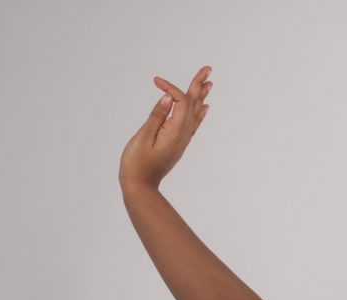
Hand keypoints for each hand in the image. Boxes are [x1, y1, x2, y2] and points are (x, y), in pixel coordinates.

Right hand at [119, 65, 212, 191]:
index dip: (171, 87)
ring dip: (201, 97)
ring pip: (195, 113)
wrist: (141, 185)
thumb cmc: (137, 162)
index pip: (180, 101)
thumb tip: (170, 97)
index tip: (156, 81)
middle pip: (193, 104)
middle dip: (199, 85)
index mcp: (176, 130)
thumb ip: (157, 115)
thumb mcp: (144, 136)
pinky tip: (204, 108)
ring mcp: (183, 139)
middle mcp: (184, 134)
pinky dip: (199, 113)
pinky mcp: (178, 143)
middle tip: (207, 68)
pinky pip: (193, 125)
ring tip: (209, 83)